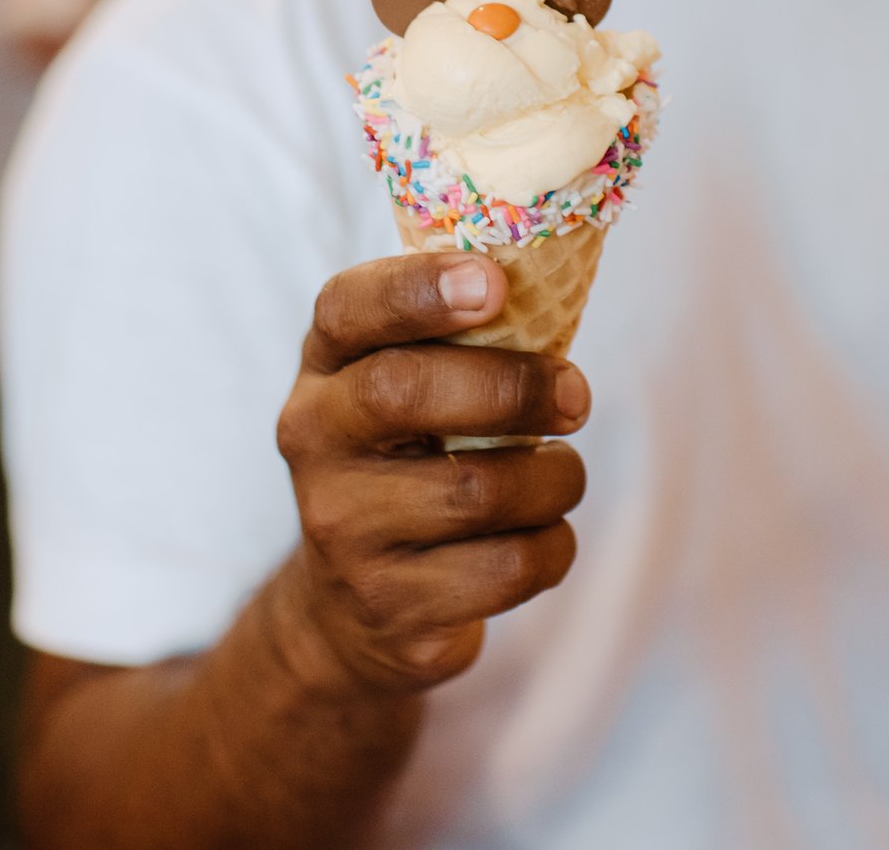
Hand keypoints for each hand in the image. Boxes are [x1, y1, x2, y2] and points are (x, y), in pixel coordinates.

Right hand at [274, 254, 589, 697]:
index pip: (348, 308)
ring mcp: (345, 532)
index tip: (494, 284)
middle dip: (513, 387)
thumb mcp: (403, 388)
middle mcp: (314, 444)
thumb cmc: (405, 464)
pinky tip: (540, 536)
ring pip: (478, 491)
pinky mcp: (393, 607)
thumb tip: (551, 280)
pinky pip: (507, 568)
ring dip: (553, 478)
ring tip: (560, 474)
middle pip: (408, 393)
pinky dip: (552, 546)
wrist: (348, 609)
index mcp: (323, 369)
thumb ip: (454, 335)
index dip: (419, 289)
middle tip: (574, 396)